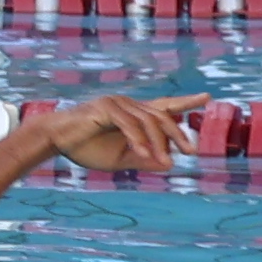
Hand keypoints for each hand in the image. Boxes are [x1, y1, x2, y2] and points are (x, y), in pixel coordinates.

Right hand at [30, 95, 188, 175]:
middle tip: (192, 151)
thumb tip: (169, 164)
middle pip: (162, 117)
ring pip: (148, 122)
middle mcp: (128, 104)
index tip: (207, 98)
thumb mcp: (120, 159)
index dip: (185, 102)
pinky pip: (129, 125)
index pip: (164, 106)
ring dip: (159, 143)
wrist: (55, 140)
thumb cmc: (85, 148)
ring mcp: (117, 103)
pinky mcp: (106, 107)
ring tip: (166, 162)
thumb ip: (144, 159)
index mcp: (133, 114)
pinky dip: (138, 140)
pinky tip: (143, 154)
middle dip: (178, 135)